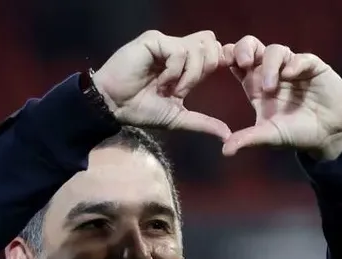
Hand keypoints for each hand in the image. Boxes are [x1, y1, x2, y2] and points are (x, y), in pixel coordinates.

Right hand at [92, 30, 231, 139]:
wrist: (114, 107)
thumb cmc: (140, 110)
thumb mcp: (177, 118)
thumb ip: (202, 123)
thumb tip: (227, 135)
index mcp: (184, 63)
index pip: (213, 49)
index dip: (220, 60)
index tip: (214, 79)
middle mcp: (176, 48)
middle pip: (210, 43)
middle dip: (205, 69)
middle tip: (185, 88)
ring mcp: (165, 43)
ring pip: (197, 48)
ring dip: (188, 75)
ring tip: (169, 88)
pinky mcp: (153, 40)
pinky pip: (179, 51)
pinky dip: (174, 72)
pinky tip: (160, 82)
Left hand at [221, 36, 341, 159]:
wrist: (328, 135)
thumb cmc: (296, 133)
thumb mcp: (269, 137)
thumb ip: (248, 139)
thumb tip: (225, 151)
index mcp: (256, 85)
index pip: (237, 61)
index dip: (229, 56)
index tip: (224, 62)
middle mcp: (271, 72)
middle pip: (252, 46)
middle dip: (244, 48)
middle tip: (242, 62)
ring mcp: (292, 67)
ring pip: (275, 50)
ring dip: (270, 65)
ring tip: (270, 88)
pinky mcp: (313, 67)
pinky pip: (302, 59)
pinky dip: (294, 64)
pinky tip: (290, 75)